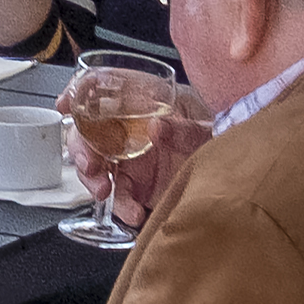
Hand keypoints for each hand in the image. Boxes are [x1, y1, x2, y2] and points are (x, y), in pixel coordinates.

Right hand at [66, 65, 212, 229]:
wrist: (236, 174)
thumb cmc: (222, 136)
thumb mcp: (207, 126)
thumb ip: (183, 127)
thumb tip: (157, 127)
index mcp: (143, 103)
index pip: (101, 91)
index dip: (78, 94)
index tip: (67, 103)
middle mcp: (129, 129)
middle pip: (89, 132)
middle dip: (81, 147)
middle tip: (90, 163)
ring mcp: (130, 159)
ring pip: (94, 165)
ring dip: (92, 179)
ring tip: (104, 191)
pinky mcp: (137, 187)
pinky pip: (118, 196)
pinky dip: (121, 206)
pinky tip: (133, 212)